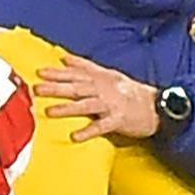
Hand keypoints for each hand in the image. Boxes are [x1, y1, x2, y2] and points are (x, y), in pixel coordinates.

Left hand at [34, 55, 158, 141]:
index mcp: (101, 78)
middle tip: (37, 89)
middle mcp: (105, 89)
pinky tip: (75, 136)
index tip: (40, 72)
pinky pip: (102, 126)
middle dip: (56, 88)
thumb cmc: (131, 92)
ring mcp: (112, 104)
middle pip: (77, 87)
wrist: (157, 107)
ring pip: (86, 105)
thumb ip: (86, 67)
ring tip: (49, 111)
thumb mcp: (109, 74)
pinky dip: (89, 131)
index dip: (57, 73)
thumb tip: (64, 58)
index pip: (76, 74)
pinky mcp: (119, 120)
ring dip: (67, 108)